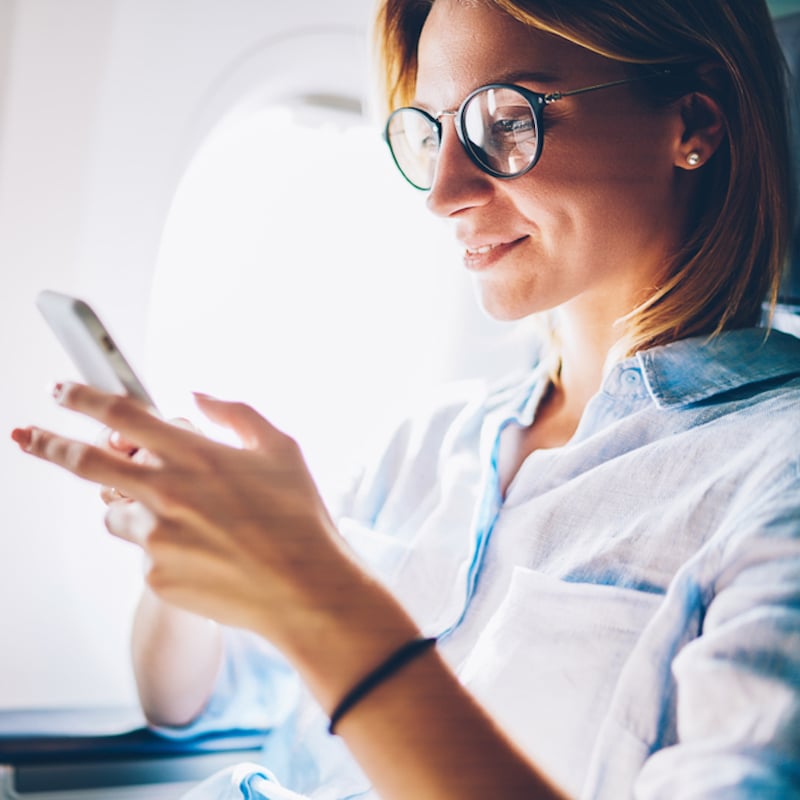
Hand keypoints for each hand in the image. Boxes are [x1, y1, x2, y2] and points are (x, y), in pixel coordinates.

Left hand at [11, 383, 349, 650]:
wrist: (304, 588)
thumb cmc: (299, 517)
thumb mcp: (281, 448)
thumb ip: (236, 413)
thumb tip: (198, 395)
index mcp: (195, 454)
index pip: (121, 414)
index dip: (82, 397)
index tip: (61, 391)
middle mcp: (167, 491)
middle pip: (85, 461)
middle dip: (49, 444)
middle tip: (27, 436)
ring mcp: (156, 536)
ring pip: (116, 513)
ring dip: (135, 508)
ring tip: (182, 520)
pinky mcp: (155, 574)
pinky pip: (142, 553)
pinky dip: (163, 547)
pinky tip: (204, 553)